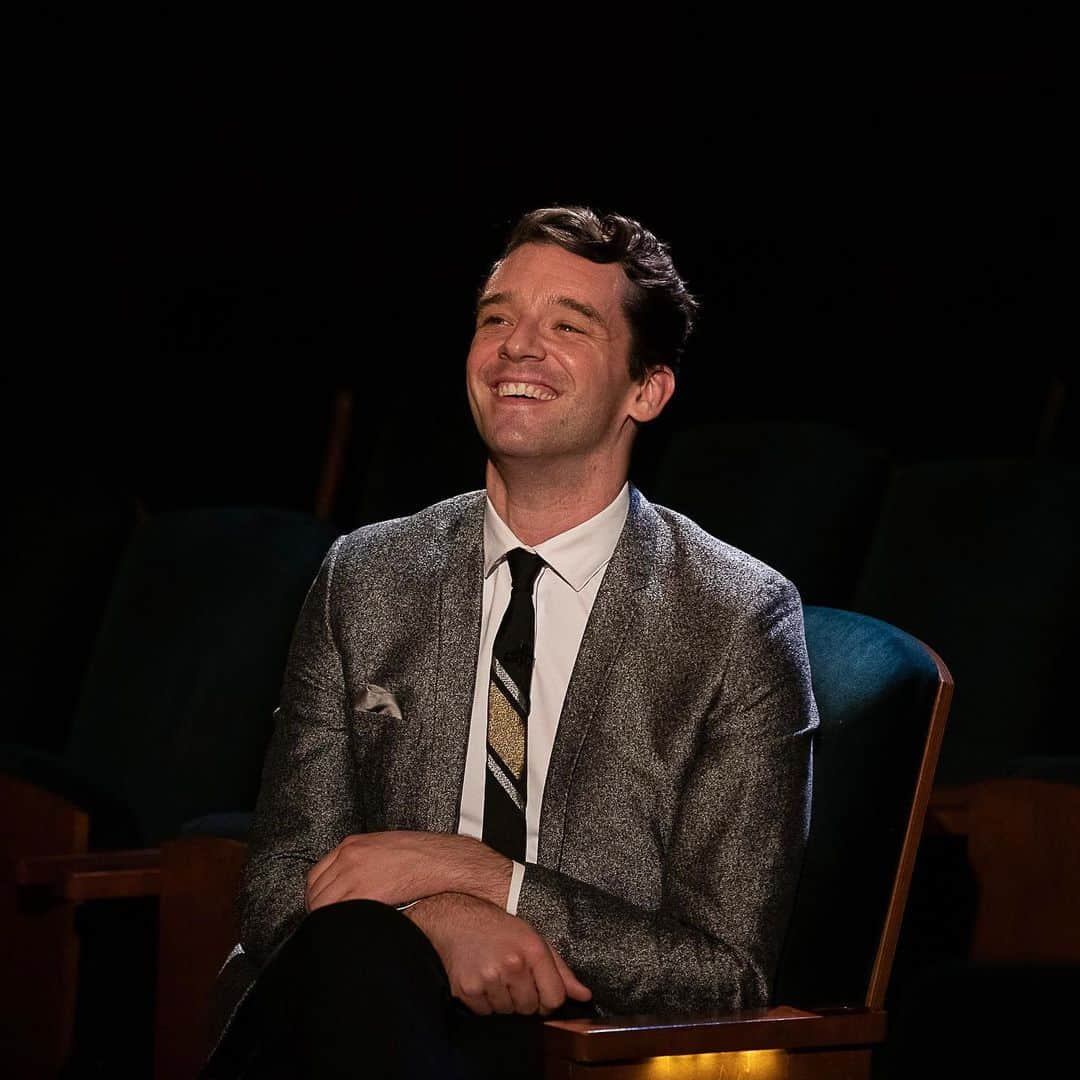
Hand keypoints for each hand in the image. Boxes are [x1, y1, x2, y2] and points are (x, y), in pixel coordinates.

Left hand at [305, 831, 511, 911]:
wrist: (447, 861)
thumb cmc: (426, 857)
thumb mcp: (388, 850)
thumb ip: (366, 863)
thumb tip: (355, 885)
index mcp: (353, 845)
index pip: (316, 875)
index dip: (318, 896)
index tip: (324, 908)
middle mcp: (350, 857)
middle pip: (315, 892)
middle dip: (321, 911)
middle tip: (333, 924)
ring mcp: (355, 874)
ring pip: (323, 907)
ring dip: (330, 921)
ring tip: (344, 930)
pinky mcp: (366, 893)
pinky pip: (339, 915)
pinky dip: (341, 925)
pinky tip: (352, 930)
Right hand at [405, 892, 590, 1016]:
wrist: (456, 916)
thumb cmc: (499, 926)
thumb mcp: (533, 938)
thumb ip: (561, 969)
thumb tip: (585, 995)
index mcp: (532, 950)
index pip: (555, 998)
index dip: (550, 998)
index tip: (540, 990)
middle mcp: (512, 965)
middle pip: (530, 1008)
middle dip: (524, 997)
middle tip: (513, 976)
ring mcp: (488, 979)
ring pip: (507, 1012)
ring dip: (504, 999)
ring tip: (495, 974)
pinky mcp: (467, 990)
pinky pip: (485, 1013)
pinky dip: (485, 1002)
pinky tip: (482, 979)